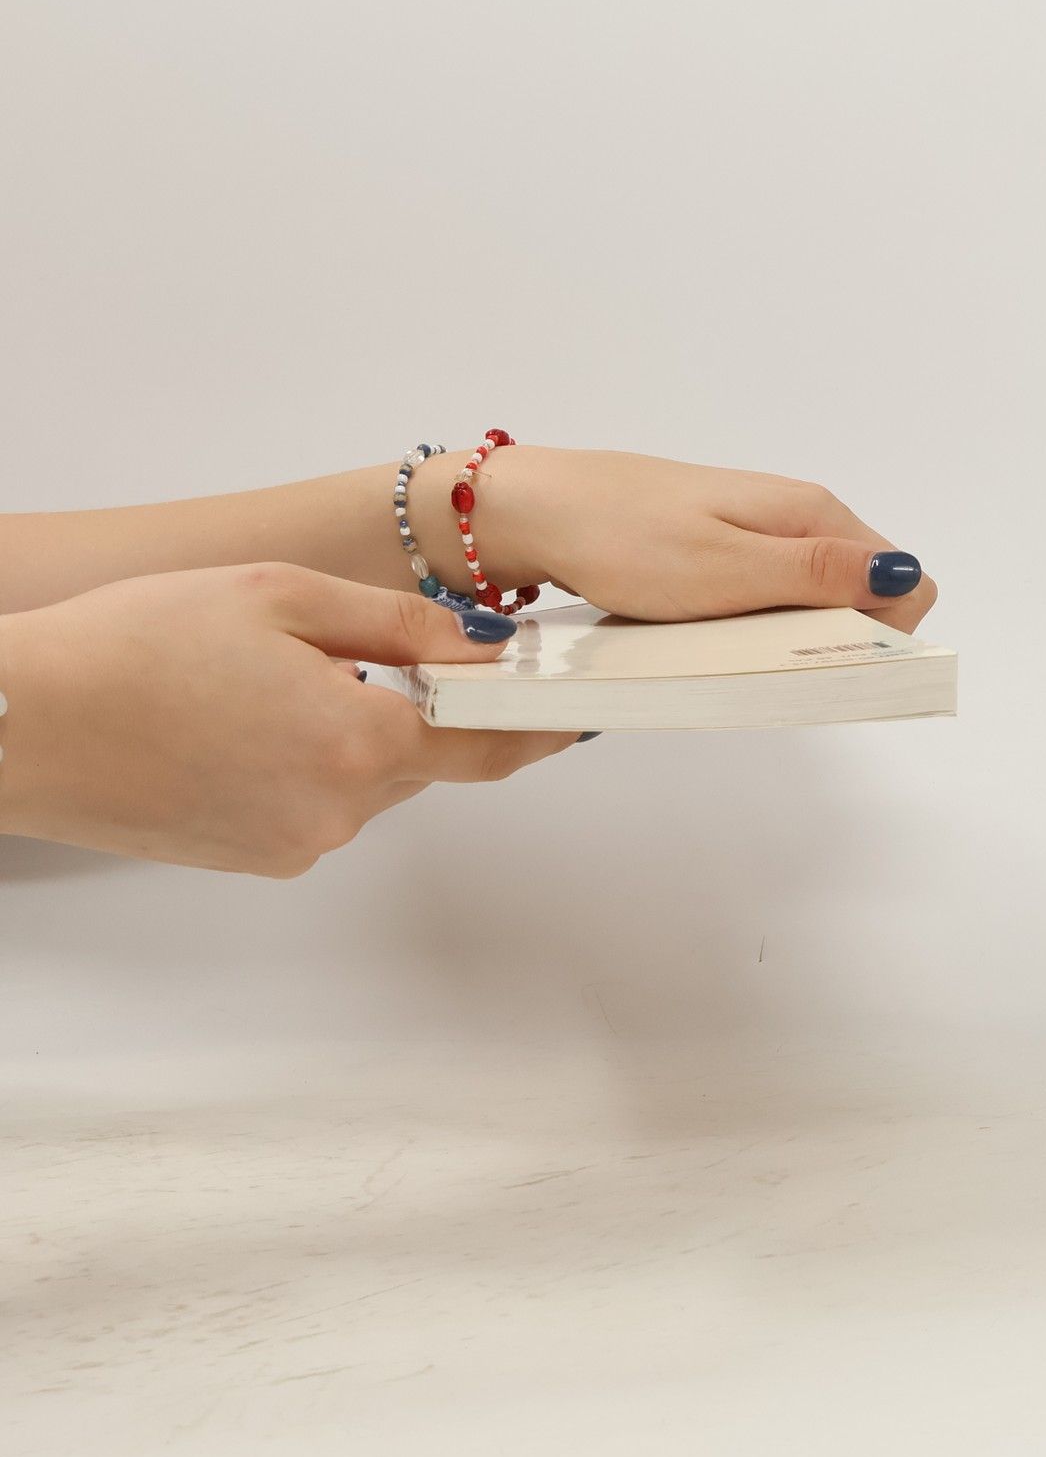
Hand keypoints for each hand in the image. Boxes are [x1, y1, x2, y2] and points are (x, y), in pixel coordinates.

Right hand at [0, 564, 576, 875]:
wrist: (21, 722)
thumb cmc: (133, 646)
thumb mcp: (283, 597)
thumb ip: (402, 627)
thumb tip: (484, 647)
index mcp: (359, 743)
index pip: (491, 743)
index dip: (539, 722)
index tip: (578, 709)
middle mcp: (339, 812)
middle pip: (427, 756)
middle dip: (421, 706)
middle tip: (376, 652)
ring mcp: (296, 844)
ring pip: (371, 780)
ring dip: (356, 731)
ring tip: (272, 678)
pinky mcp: (257, 859)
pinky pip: (321, 804)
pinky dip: (310, 761)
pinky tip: (247, 720)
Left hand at [453, 447, 938, 633]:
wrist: (536, 511)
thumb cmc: (626, 537)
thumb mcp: (728, 568)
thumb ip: (817, 575)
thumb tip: (904, 573)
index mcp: (812, 514)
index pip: (904, 579)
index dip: (884, 631)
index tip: (827, 660)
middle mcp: (797, 518)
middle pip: (863, 592)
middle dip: (838, 639)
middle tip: (768, 661)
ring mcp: (758, 533)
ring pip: (814, 599)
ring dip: (791, 637)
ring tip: (733, 651)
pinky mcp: (723, 550)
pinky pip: (768, 598)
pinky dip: (753, 627)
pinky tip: (712, 638)